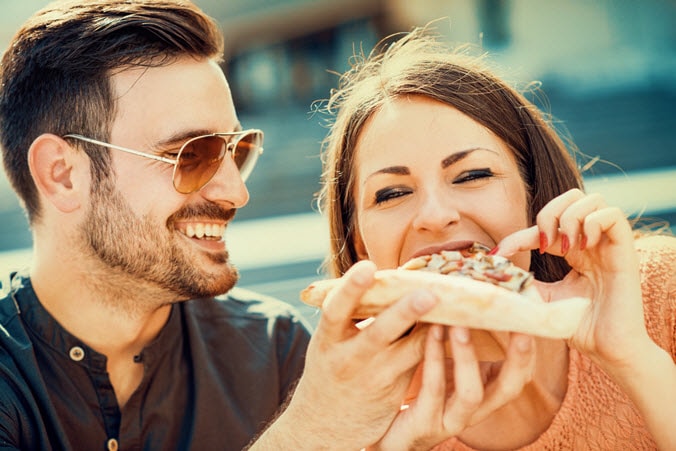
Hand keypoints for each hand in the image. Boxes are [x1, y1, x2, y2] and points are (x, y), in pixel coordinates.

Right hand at [276, 260, 439, 449]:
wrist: (323, 424)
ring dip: (432, 329)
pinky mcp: (394, 388)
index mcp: (327, 339)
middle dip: (403, 313)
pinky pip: (420, 360)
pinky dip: (437, 341)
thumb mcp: (330, 341)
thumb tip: (384, 275)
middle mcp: (349, 358)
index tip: (368, 267)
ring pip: (408, 350)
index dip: (351, 288)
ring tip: (454, 309)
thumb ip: (351, 313)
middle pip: (379, 333)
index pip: (336, 310)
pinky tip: (455, 324)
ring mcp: (374, 376)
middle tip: (428, 295)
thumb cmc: (331, 366)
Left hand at [370, 326, 534, 450]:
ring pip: (472, 392)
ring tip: (460, 324)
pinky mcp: (425, 424)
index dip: (528, 350)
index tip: (530, 318)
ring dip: (468, 356)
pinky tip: (431, 332)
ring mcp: (452, 420)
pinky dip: (434, 358)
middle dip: (518, 358)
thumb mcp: (447, 365)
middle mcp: (476, 410)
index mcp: (485, 392)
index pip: (519, 374)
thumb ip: (462, 340)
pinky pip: (434, 389)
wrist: (389, 432)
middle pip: (510, 388)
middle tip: (518, 324)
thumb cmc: (421, 390)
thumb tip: (470, 292)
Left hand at [497, 188, 648, 369]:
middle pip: (571, 197)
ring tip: (565, 248)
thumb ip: (525, 282)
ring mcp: (608, 244)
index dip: (517, 235)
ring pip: (591, 199)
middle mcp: (590, 242)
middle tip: (542, 245)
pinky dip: (593, 223)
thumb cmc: (579, 326)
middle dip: (549, 213)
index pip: (543, 225)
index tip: (498, 253)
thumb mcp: (543, 299)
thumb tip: (495, 272)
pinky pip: (613, 214)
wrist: (607, 348)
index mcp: (572, 250)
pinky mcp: (625, 250)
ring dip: (569, 218)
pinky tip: (584, 247)